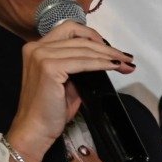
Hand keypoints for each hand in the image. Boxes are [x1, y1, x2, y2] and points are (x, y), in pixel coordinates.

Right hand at [6, 20, 135, 160]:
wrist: (34, 130)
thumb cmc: (49, 111)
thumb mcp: (67, 83)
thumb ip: (78, 67)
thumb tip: (104, 59)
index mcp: (38, 48)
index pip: (71, 31)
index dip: (94, 37)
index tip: (112, 50)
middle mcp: (36, 47)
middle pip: (79, 38)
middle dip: (107, 47)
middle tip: (126, 57)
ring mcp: (41, 56)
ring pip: (84, 49)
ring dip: (108, 55)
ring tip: (125, 63)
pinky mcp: (49, 67)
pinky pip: (83, 62)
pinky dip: (101, 63)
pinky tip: (113, 66)